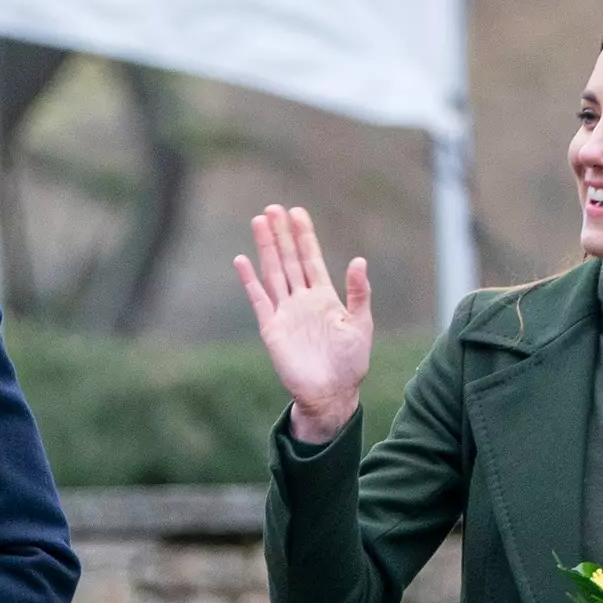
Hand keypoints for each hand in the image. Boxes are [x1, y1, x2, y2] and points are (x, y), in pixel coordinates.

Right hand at [233, 205, 372, 441]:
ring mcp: (286, 312)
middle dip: (282, 234)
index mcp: (325, 298)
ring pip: (274, 272)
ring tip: (259, 221)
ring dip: (266, 249)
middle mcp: (303, 301)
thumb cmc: (350, 364)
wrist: (331, 394)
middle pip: (290, 260)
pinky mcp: (272, 328)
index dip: (305, 236)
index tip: (297, 213)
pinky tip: (242, 261)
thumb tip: (359, 260)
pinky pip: (259, 299)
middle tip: (274, 208)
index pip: (312, 259)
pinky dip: (250, 281)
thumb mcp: (361, 325)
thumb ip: (359, 293)